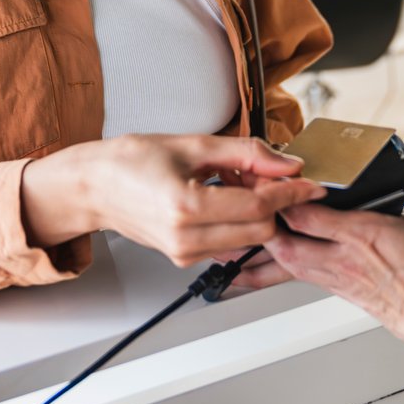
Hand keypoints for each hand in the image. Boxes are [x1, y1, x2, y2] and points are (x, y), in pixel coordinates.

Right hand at [22, 135, 325, 266]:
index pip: (258, 207)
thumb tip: (287, 163)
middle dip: (273, 201)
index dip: (290, 193)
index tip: (310, 182)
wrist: (93, 187)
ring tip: (234, 181)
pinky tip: (221, 197)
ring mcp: (184, 253)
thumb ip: (246, 153)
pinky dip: (237, 222)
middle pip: (260, 229)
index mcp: (186, 207)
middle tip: (266, 173)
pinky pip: (229, 243)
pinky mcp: (184, 258)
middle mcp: (185, 238)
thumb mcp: (192, 144)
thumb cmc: (129, 161)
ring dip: (255, 212)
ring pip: (248, 238)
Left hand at [266, 177, 403, 355]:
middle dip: (264, 224)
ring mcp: (342, 279)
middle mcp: (346, 260)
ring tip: (256, 231)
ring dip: (270, 247)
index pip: (307, 215)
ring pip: (290, 264)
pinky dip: (287, 265)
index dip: (284, 197)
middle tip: (254, 205)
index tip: (277, 183)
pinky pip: (305, 277)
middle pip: (286, 243)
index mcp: (365, 236)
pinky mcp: (345, 294)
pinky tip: (278, 258)